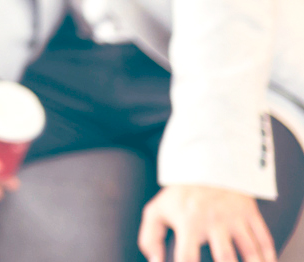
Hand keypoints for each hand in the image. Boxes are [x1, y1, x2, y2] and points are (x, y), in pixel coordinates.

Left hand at [139, 184, 276, 261]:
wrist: (204, 165)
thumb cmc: (179, 198)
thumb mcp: (156, 212)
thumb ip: (149, 239)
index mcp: (188, 222)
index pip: (188, 257)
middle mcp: (213, 220)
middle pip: (225, 256)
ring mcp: (235, 217)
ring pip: (251, 251)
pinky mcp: (251, 213)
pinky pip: (265, 240)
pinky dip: (269, 256)